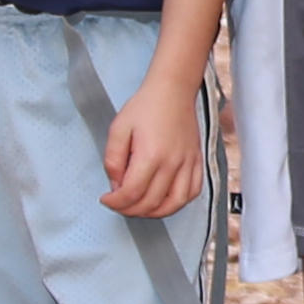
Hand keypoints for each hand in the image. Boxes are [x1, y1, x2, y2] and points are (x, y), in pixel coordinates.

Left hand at [99, 78, 202, 216]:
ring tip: (139, 208)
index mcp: (150, 155)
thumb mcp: (118, 128)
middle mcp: (172, 163)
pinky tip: (164, 201)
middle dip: (129, 210)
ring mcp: (187, 164)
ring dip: (154, 213)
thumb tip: (116, 184)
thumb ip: (113, 159)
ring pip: (174, 204)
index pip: (131, 193)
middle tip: (118, 204)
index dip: (115, 202)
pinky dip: (178, 203)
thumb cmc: (145, 106)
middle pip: (151, 202)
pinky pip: (192, 192)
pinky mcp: (196, 161)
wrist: (173, 90)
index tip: (106, 199)